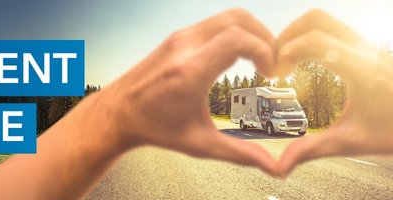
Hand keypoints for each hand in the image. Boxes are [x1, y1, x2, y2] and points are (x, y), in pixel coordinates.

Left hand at [72, 8, 280, 174]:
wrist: (118, 114)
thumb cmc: (156, 129)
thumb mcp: (200, 145)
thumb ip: (240, 154)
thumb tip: (274, 167)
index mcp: (191, 71)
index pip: (238, 39)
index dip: (264, 51)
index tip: (270, 73)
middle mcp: (185, 47)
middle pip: (239, 19)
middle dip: (265, 37)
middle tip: (273, 62)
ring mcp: (181, 37)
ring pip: (229, 16)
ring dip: (252, 32)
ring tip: (261, 58)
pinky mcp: (179, 36)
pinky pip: (216, 23)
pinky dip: (237, 32)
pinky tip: (242, 56)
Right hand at [272, 9, 392, 198]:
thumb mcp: (350, 143)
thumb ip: (312, 150)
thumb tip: (279, 168)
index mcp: (361, 68)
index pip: (314, 40)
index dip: (286, 52)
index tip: (274, 74)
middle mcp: (366, 49)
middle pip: (317, 18)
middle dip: (288, 34)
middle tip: (274, 61)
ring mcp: (370, 46)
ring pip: (327, 21)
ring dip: (302, 35)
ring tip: (287, 63)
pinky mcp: (371, 49)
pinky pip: (337, 31)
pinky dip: (316, 39)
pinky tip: (308, 65)